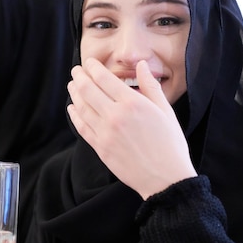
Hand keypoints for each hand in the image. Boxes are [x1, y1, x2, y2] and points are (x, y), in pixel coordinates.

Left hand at [67, 58, 196, 198]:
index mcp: (132, 103)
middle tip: (76, 70)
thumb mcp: (165, 111)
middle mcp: (115, 116)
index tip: (89, 63)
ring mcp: (105, 133)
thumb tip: (141, 65)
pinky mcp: (100, 148)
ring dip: (74, 93)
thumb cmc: (170, 144)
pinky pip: (82, 127)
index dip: (93, 68)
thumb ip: (151, 86)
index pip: (104, 78)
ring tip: (72, 85)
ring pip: (81, 107)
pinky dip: (74, 115)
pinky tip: (72, 108)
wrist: (165, 179)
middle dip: (79, 77)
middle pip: (88, 90)